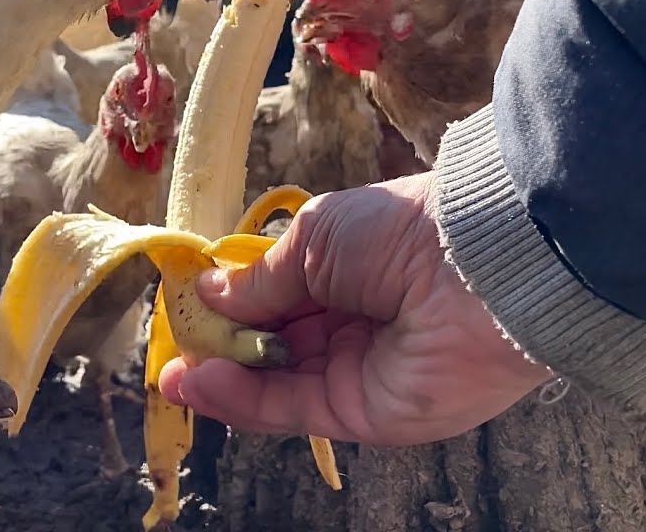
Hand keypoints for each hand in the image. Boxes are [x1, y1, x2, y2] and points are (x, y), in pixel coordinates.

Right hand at [158, 173, 552, 445]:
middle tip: (171, 346)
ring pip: (273, 384)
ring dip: (220, 379)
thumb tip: (209, 294)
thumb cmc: (397, 232)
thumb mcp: (315, 238)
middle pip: (269, 345)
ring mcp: (354, 371)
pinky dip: (243, 401)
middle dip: (217, 346)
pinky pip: (292, 410)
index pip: (273, 296)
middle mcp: (346, 324)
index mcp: (341, 273)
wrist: (474, 268)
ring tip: (173, 373)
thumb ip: (261, 277)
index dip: (229, 303)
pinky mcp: (363, 413)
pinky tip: (201, 382)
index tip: (184, 305)